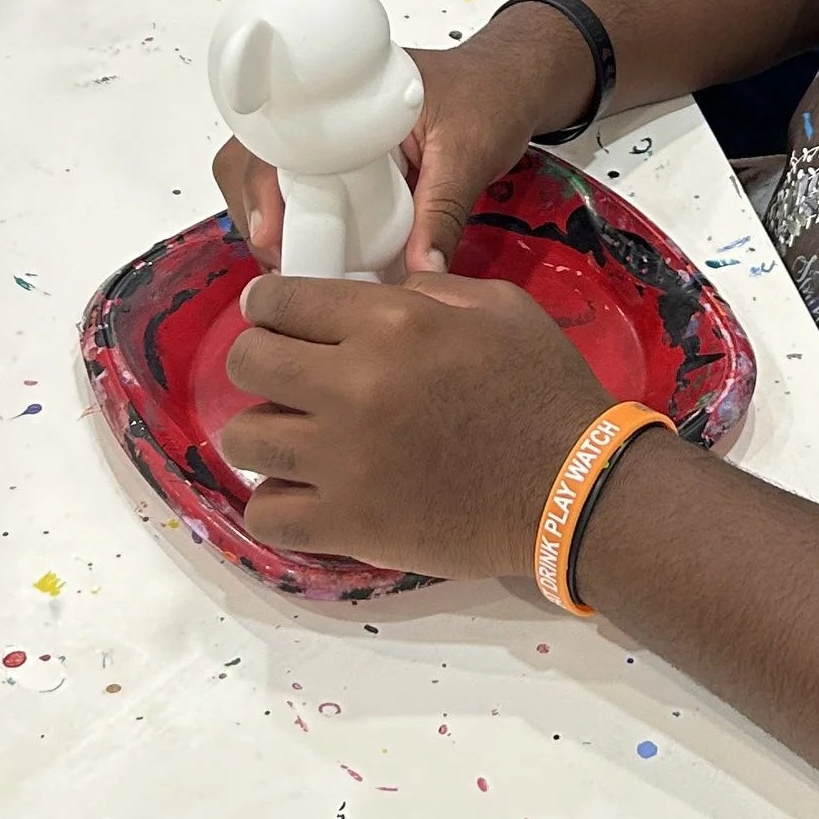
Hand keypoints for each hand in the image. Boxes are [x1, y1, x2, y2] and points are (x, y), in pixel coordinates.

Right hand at [212, 1, 592, 276]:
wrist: (515, 82)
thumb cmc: (494, 96)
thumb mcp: (470, 152)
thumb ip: (444, 212)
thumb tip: (421, 273)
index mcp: (348, 91)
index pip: (275, 133)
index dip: (260, 184)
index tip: (271, 233)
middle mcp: (329, 108)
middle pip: (258, 157)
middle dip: (258, 210)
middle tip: (281, 259)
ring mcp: (334, 134)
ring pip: (276, 177)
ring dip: (277, 220)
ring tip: (297, 263)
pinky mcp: (348, 160)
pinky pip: (309, 190)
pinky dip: (306, 222)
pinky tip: (322, 255)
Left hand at [217, 269, 635, 580]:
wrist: (575, 485)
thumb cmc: (543, 389)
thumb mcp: (495, 307)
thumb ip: (423, 294)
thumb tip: (367, 300)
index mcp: (391, 324)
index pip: (279, 299)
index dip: (268, 305)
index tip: (275, 318)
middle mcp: (355, 385)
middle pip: (247, 362)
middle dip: (259, 361)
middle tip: (286, 377)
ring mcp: (345, 460)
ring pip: (243, 438)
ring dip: (263, 433)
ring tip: (293, 439)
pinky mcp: (349, 524)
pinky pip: (265, 513)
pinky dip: (276, 503)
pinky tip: (304, 493)